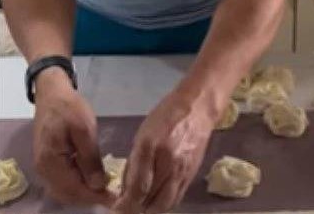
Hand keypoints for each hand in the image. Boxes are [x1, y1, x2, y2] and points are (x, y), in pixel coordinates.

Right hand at [31, 69, 114, 207]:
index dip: (96, 196)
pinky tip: (90, 179)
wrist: (51, 92)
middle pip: (68, 195)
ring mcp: (43, 167)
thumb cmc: (68, 107)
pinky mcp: (46, 163)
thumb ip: (90, 159)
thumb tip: (98, 185)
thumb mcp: (84, 129)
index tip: (116, 198)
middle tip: (112, 193)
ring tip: (104, 188)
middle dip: (90, 197)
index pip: (75, 189)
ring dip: (83, 193)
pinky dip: (76, 186)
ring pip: (64, 192)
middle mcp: (43, 169)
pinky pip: (61, 183)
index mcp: (51, 161)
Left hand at [114, 91, 211, 213]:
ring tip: (140, 208)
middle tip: (125, 211)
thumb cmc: (165, 117)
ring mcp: (182, 172)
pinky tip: (156, 202)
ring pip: (165, 204)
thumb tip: (125, 187)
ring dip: (151, 210)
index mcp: (150, 148)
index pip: (137, 186)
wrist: (197, 109)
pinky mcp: (192, 176)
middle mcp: (167, 163)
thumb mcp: (142, 135)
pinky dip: (164, 205)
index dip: (126, 203)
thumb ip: (134, 162)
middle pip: (152, 202)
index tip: (116, 209)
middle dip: (137, 210)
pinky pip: (177, 199)